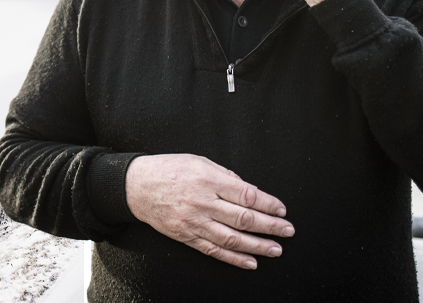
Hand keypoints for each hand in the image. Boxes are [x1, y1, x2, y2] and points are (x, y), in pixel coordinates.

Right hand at [125, 154, 293, 269]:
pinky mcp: (187, 236)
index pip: (247, 195)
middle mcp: (203, 202)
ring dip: (258, 246)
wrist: (136, 186)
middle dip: (270, 226)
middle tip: (287, 231)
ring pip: (232, 238)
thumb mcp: (198, 161)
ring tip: (276, 249)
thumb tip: (249, 190)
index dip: (268, 204)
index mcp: (208, 179)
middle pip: (244, 218)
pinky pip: (214, 250)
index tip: (281, 210)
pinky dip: (234, 258)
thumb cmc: (167, 170)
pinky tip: (250, 261)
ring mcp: (194, 222)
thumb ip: (225, 175)